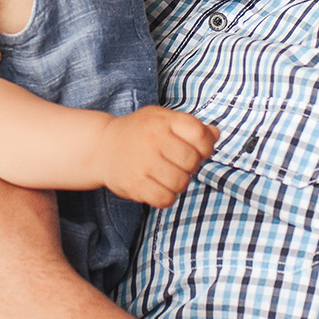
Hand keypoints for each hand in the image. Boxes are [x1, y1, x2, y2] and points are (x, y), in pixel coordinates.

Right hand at [97, 107, 219, 206]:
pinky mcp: (134, 184)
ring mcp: (143, 162)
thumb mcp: (163, 119)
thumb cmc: (140, 133)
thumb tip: (215, 134)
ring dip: (179, 183)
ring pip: (181, 183)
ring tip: (167, 176)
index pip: (200, 135)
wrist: (102, 146)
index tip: (198, 150)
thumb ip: (191, 126)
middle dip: (190, 166)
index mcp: (163, 120)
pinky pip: (165, 199)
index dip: (205, 146)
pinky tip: (159, 187)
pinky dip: (166, 196)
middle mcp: (153, 139)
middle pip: (192, 161)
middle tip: (178, 164)